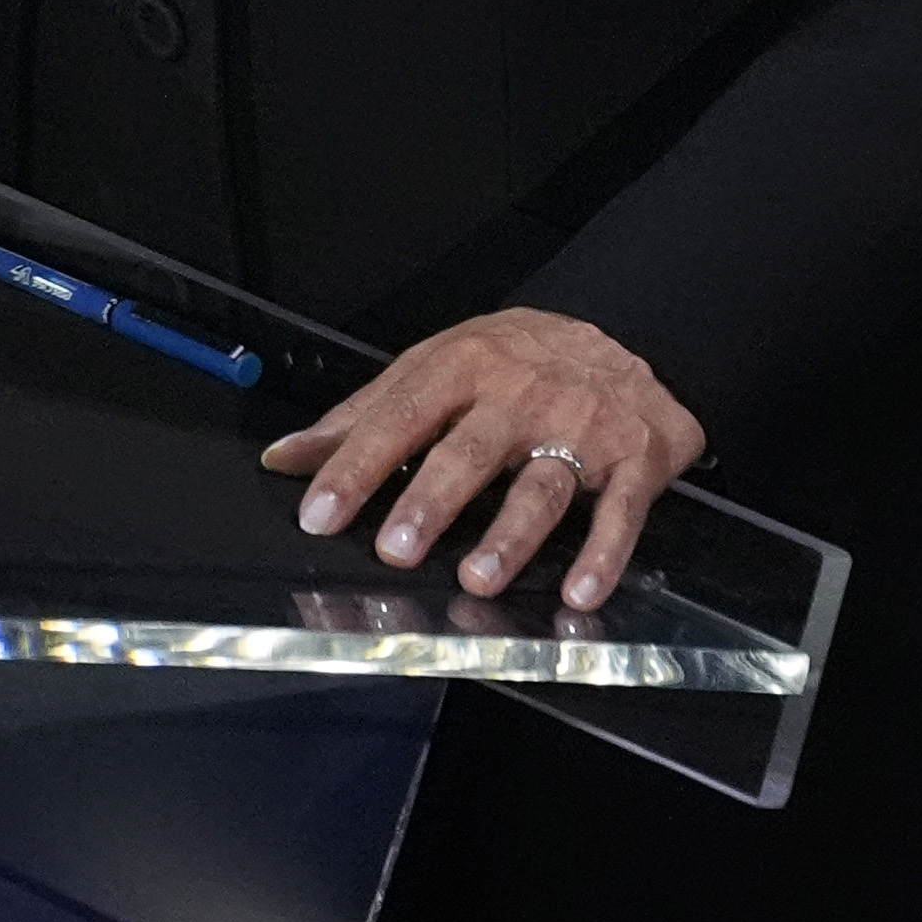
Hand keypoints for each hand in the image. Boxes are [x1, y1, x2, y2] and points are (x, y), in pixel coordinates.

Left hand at [258, 307, 706, 611]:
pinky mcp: (636, 457)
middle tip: (396, 549)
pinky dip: (604, 552)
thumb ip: (363, 415)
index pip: (400, 417)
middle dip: (432, 501)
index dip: (358, 466)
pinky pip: (621, 509)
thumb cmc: (515, 360)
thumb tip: (285, 457)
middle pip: (471, 451)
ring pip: (543, 483)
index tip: (319, 513)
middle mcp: (521, 395)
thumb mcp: (437, 365)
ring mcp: (582, 426)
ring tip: (477, 578)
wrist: (630, 330)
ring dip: (510, 534)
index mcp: (463, 367)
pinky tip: (581, 591)